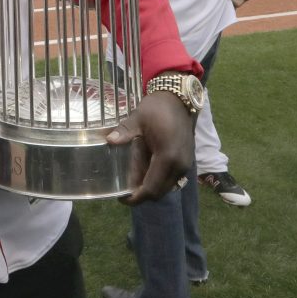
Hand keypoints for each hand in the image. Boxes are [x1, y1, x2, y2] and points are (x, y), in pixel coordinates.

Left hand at [106, 88, 194, 204]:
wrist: (179, 99)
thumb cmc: (157, 108)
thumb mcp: (138, 118)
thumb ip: (125, 132)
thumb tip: (109, 141)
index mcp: (168, 157)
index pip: (151, 188)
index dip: (136, 197)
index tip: (122, 198)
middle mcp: (180, 165)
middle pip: (159, 192)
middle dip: (142, 195)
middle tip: (125, 191)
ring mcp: (185, 164)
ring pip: (167, 186)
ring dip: (151, 187)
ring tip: (133, 181)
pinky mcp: (187, 160)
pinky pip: (172, 178)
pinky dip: (159, 180)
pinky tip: (146, 171)